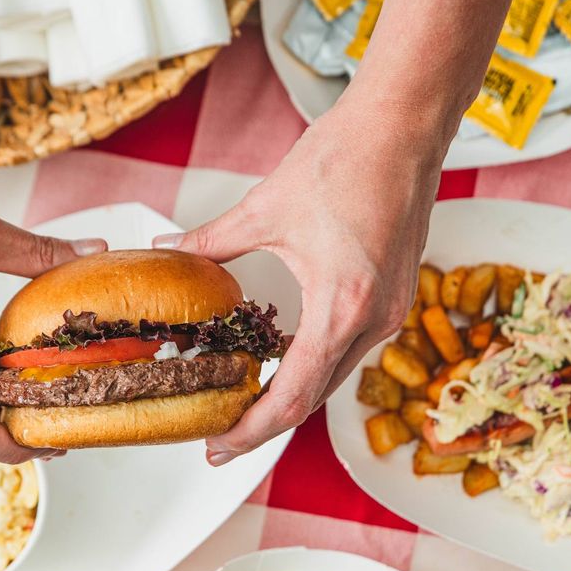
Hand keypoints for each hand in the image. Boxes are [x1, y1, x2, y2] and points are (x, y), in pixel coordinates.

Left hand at [155, 100, 446, 465]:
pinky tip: (282, 362)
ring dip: (291, 396)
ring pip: (334, 376)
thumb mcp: (264, 208)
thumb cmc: (345, 158)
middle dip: (266, 423)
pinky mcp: (396, 295)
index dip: (253, 429)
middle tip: (219, 437)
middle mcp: (376, 319)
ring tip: (243, 405)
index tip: (218, 446)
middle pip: (316, 399)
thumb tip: (165, 249)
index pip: (294, 395)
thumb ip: (211, 241)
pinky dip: (314, 365)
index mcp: (343, 306)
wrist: (405, 124)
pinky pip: (350, 348)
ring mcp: (393, 309)